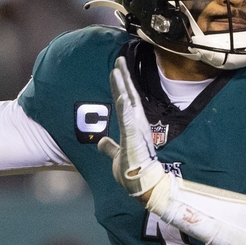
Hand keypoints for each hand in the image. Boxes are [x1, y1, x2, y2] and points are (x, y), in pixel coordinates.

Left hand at [97, 57, 166, 200]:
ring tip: (117, 69)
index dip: (121, 85)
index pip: (125, 100)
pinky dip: (125, 109)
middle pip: (128, 95)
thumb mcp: (117, 155)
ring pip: (128, 103)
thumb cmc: (133, 171)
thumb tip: (102, 142)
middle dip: (123, 77)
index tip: (116, 69)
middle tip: (119, 59)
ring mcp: (136, 130)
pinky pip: (128, 121)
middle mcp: (136, 124)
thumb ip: (109, 148)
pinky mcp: (133, 139)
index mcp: (133, 126)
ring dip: (122, 86)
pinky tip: (122, 97)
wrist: (142, 185)